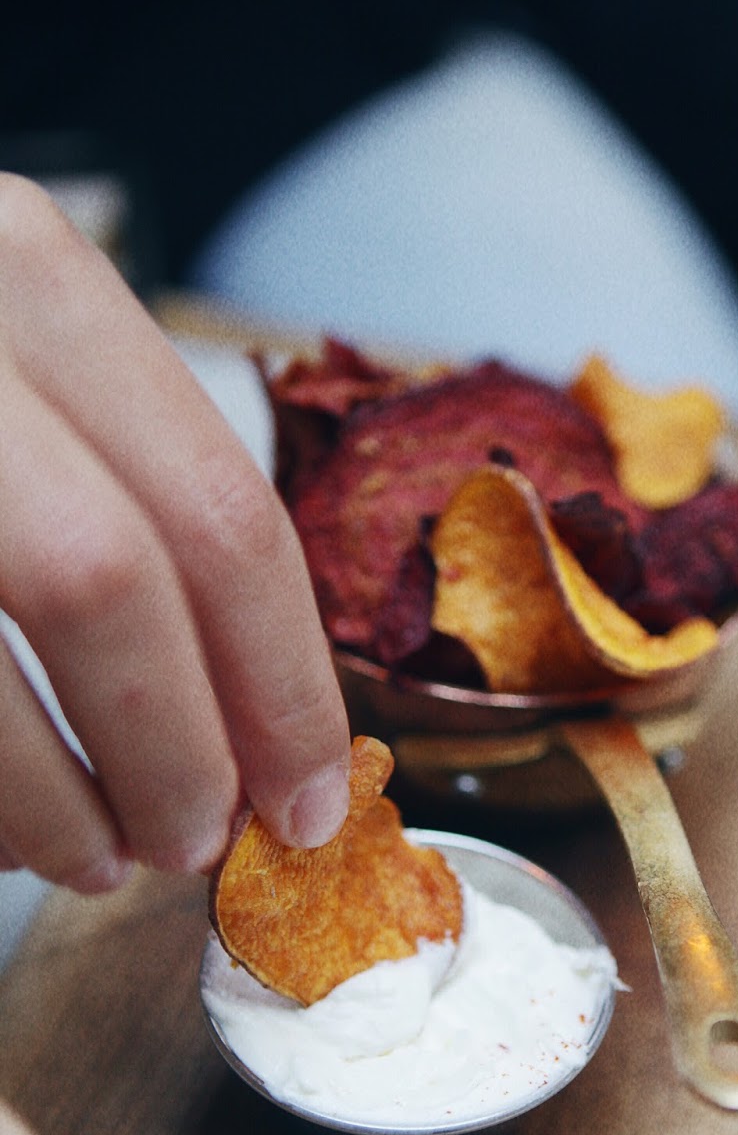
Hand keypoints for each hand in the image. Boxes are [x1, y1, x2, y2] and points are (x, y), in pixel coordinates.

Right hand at [0, 174, 351, 892]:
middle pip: (111, 580)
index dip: (287, 688)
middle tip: (203, 840)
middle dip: (182, 754)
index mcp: (32, 278)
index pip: (222, 511)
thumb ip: (135, 502)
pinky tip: (9, 834)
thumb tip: (257, 719)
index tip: (310, 796)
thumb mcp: (29, 383)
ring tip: (105, 855)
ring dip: (66, 803)